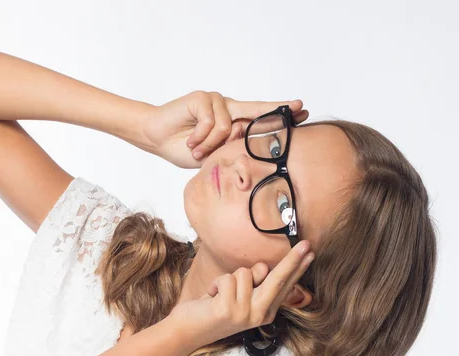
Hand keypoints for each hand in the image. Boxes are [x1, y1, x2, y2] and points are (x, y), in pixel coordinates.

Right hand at [139, 90, 308, 168]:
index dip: (279, 114)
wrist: (156, 138)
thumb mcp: (212, 154)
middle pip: (257, 109)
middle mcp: (227, 107)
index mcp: (231, 121)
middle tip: (299, 109)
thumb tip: (247, 144)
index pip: (259, 117)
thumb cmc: (183, 148)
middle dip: (277, 112)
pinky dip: (201, 138)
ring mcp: (215, 101)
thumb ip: (229, 148)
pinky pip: (211, 123)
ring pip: (227, 126)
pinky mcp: (202, 98)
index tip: (301, 111)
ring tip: (196, 149)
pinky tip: (190, 141)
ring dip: (210, 144)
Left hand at [169, 243, 315, 347]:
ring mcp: (245, 314)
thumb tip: (264, 268)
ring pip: (244, 273)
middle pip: (278, 279)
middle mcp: (259, 314)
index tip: (310, 251)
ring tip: (219, 294)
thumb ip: (253, 282)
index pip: (284, 285)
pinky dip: (216, 283)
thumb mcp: (237, 294)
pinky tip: (211, 297)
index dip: (297, 266)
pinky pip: (227, 279)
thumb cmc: (212, 308)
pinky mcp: (228, 310)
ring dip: (228, 278)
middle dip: (292, 260)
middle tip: (305, 243)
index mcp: (265, 311)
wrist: (187, 331)